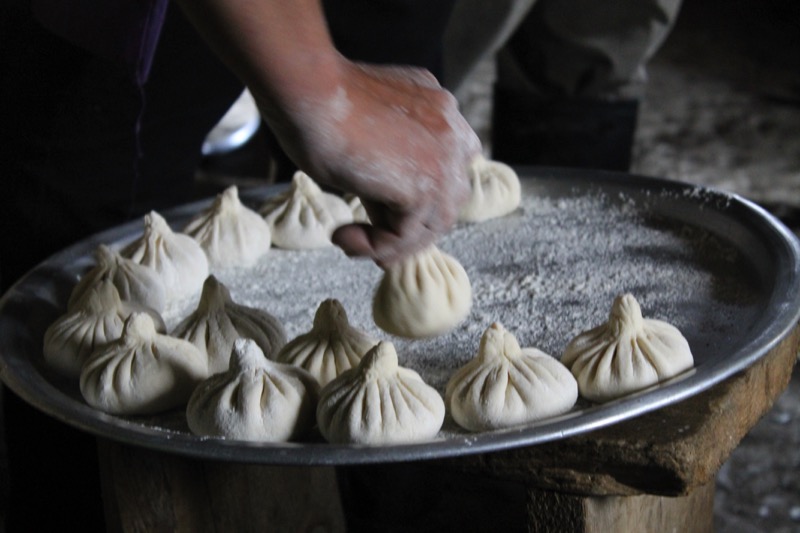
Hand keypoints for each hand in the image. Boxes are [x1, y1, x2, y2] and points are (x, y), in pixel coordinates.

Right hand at [262, 58, 481, 265]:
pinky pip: (405, 236)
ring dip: (389, 243)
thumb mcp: (366, 131)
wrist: (307, 89)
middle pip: (445, 200)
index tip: (376, 215)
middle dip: (406, 226)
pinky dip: (373, 246)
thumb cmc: (318, 102)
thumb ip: (388, 158)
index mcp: (438, 110)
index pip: (444, 169)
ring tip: (348, 241)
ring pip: (429, 225)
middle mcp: (451, 130)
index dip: (414, 200)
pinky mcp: (425, 185)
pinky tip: (342, 236)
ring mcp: (445, 158)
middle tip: (364, 237)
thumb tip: (384, 202)